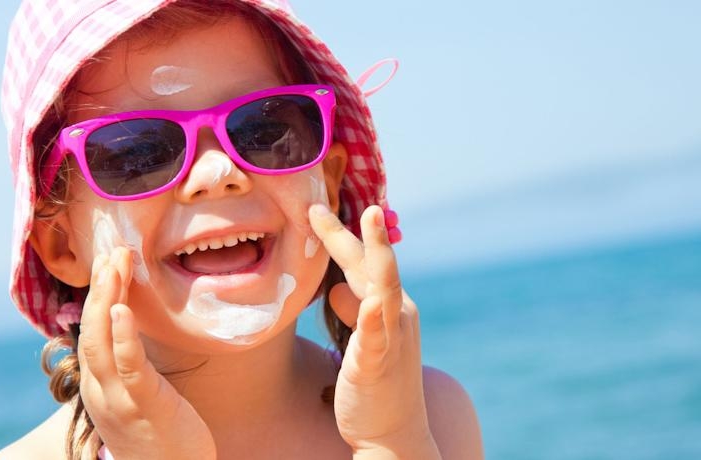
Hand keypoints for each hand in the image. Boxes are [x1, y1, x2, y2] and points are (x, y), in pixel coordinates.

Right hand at [77, 247, 215, 459]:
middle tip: (111, 251)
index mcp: (100, 387)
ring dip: (106, 299)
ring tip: (115, 265)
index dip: (97, 295)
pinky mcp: (145, 406)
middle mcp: (101, 392)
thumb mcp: (140, 398)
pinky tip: (123, 309)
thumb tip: (133, 331)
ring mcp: (119, 400)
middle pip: (91, 330)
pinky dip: (123, 336)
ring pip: (101, 342)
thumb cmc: (161, 438)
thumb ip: (132, 367)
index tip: (108, 263)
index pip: (92, 333)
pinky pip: (129, 366)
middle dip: (99, 288)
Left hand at [309, 205, 439, 458]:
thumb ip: (351, 313)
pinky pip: (376, 338)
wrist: (394, 431)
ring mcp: (391, 338)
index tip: (316, 210)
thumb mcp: (361, 341)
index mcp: (390, 306)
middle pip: (372, 265)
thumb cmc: (376, 383)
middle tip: (319, 204)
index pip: (364, 263)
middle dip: (350, 232)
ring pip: (384, 288)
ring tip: (371, 220)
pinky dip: (371, 318)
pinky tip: (367, 301)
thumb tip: (337, 291)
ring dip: (378, 253)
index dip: (341, 235)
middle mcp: (397, 314)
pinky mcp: (379, 364)